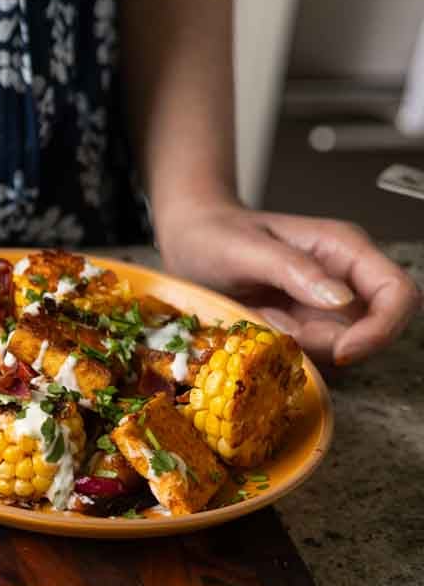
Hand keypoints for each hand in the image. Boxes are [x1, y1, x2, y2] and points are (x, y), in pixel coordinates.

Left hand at [155, 200, 420, 365]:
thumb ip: (293, 269)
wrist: (188, 240)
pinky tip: (258, 324)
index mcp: (343, 248)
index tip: (343, 351)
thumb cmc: (214, 234)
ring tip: (260, 316)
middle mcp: (344, 277)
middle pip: (374, 330)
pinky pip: (310, 352)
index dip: (382, 329)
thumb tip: (341, 299)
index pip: (398, 293)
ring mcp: (325, 304)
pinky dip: (285, 349)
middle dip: (332, 343)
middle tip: (281, 328)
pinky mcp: (305, 324)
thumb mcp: (245, 248)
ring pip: (340, 347)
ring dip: (302, 346)